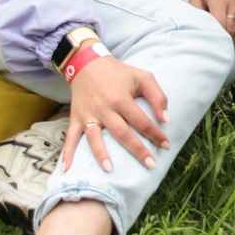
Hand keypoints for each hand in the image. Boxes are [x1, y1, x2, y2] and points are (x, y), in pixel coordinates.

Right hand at [59, 54, 169, 171]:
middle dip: (137, 150)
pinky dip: (67, 153)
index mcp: (121, 98)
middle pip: (121, 133)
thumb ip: (158, 97)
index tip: (166, 146)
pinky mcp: (75, 118)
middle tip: (151, 165)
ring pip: (94, 137)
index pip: (141, 121)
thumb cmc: (119, 73)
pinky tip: (67, 169)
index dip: (155, 134)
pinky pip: (70, 138)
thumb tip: (167, 120)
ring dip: (101, 155)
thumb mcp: (143, 77)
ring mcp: (88, 114)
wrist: (88, 64)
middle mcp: (104, 108)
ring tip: (110, 170)